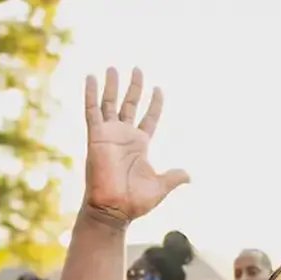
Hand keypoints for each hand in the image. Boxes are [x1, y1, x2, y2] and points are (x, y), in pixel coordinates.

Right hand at [82, 67, 189, 224]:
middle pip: (130, 104)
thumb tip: (190, 176)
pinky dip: (91, 94)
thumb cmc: (135, 202)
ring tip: (113, 67)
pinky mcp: (96, 137)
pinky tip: (91, 77)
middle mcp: (124, 136)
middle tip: (138, 68)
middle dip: (134, 87)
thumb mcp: (160, 187)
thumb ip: (174, 177)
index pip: (149, 118)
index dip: (155, 103)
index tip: (159, 88)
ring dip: (112, 85)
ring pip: (110, 103)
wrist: (113, 210)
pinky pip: (92, 111)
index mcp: (140, 145)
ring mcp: (109, 135)